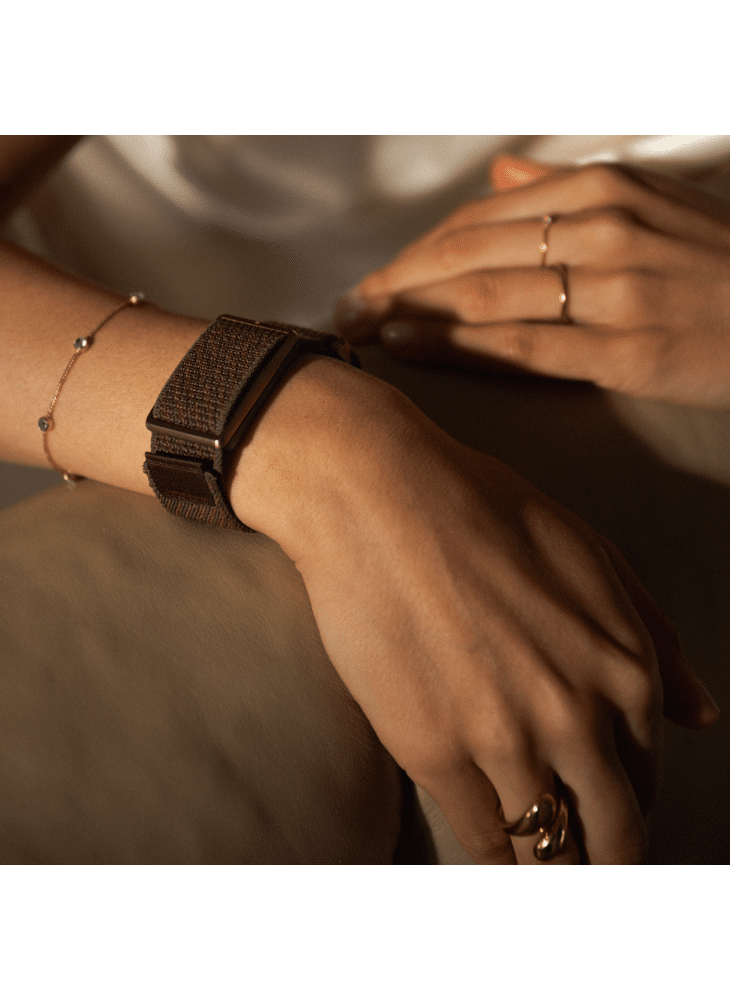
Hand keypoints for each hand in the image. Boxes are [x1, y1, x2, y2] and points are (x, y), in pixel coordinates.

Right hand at [232, 358, 718, 862]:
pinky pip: (480, 839)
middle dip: (604, 862)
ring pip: (547, 849)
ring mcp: (506, 741)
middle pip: (613, 834)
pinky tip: (487, 846)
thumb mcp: (594, 557)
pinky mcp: (434, 754)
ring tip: (534, 866)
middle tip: (584, 869)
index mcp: (626, 669)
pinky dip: (490, 853)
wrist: (380, 499)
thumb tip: (703, 715)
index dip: (628, 808)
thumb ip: (654, 639)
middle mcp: (578, 717)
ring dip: (546, 868)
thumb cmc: (484, 511)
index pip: (648, 780)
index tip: (606, 820)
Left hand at [338, 156, 729, 407]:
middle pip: (465, 251)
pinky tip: (409, 347)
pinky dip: (454, 344)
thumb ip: (568, 185)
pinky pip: (519, 345)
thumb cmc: (721, 259)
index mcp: (600, 188)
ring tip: (360, 328)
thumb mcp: (652, 197)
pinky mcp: (622, 350)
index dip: (415, 248)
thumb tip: (501, 171)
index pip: (480, 216)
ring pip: (482, 295)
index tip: (374, 275)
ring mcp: (611, 289)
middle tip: (345, 309)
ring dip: (407, 311)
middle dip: (393, 280)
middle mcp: (598, 228)